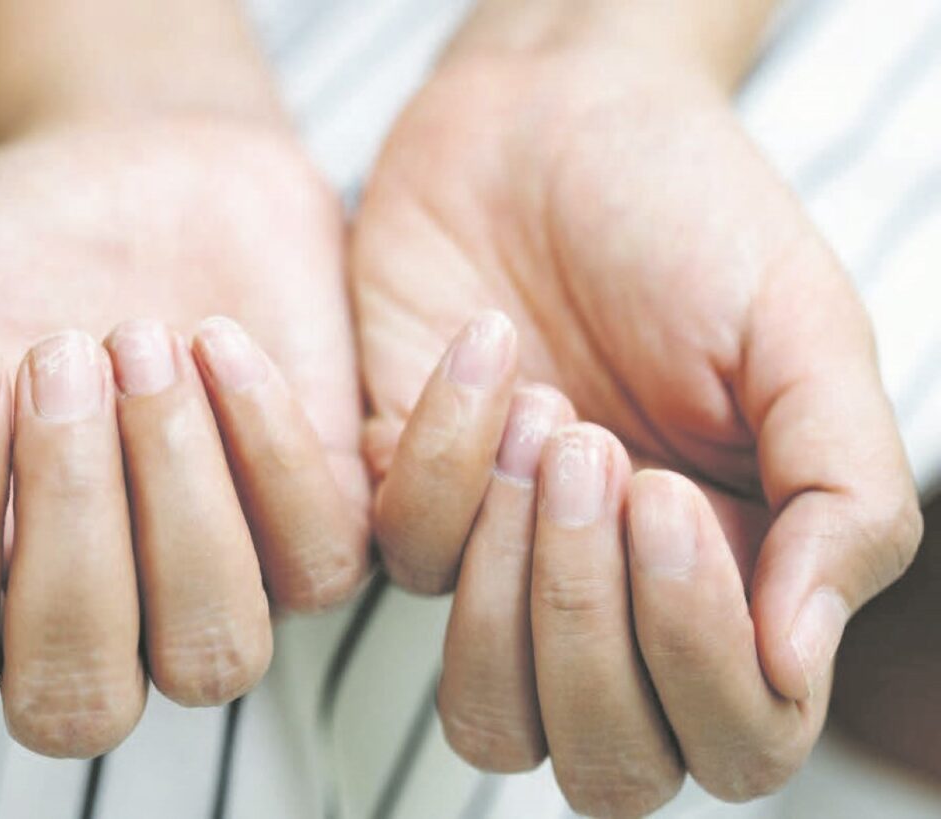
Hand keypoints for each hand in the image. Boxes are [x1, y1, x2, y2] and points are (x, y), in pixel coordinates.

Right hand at [0, 116, 370, 756]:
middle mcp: (89, 628)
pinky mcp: (310, 534)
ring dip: (175, 499)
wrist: (138, 172)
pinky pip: (318, 563)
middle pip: (77, 701)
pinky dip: (266, 447)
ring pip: (214, 657)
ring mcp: (209, 592)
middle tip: (54, 351)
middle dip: (68, 522)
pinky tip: (216, 338)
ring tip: (137, 339)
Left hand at [352, 46, 921, 813]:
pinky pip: (401, 561)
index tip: (671, 500)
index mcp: (741, 582)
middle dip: (595, 627)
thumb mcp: (805, 336)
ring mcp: (504, 567)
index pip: (737, 740)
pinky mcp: (401, 504)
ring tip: (550, 424)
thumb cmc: (691, 220)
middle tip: (604, 458)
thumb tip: (801, 663)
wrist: (550, 120)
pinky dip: (441, 456)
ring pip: (488, 716)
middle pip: (606, 762)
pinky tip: (486, 349)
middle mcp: (621, 602)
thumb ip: (844, 499)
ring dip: (513, 590)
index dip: (701, 662)